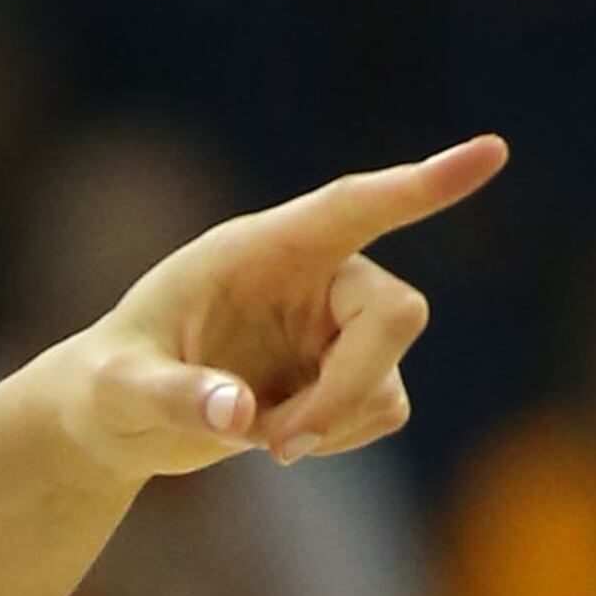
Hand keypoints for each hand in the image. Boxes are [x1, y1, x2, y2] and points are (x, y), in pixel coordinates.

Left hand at [41, 136, 505, 481]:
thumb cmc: (106, 387)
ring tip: (257, 437)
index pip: (350, 208)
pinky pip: (382, 409)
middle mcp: (310, 275)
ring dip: (331, 420)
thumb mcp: (116, 392)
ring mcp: (335, 324)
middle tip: (280, 443)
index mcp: (255, 250)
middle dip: (349, 383)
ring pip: (387, 373)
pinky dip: (336, 435)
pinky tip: (278, 437)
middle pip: (395, 311)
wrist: (115, 422)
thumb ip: (170, 396)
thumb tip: (237, 415)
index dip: (420, 184)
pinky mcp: (346, 370)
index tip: (490, 152)